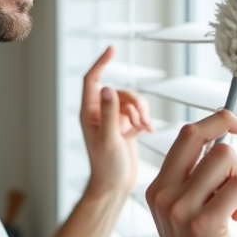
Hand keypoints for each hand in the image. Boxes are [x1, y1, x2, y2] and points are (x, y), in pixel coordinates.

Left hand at [80, 46, 152, 197]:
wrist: (115, 186)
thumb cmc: (106, 167)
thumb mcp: (109, 139)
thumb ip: (109, 114)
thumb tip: (109, 88)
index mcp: (89, 113)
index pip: (92, 80)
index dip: (101, 63)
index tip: (113, 49)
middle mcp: (100, 113)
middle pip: (120, 91)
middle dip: (134, 101)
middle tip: (139, 120)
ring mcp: (113, 120)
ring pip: (132, 101)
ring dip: (141, 112)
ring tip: (143, 128)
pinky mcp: (125, 127)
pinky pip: (138, 113)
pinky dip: (145, 120)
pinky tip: (148, 132)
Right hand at [146, 110, 236, 236]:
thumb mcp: (189, 214)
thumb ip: (200, 182)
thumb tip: (228, 140)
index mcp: (159, 188)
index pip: (188, 133)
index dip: (220, 119)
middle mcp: (164, 195)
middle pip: (204, 137)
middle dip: (236, 151)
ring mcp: (181, 210)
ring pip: (226, 158)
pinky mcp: (204, 225)